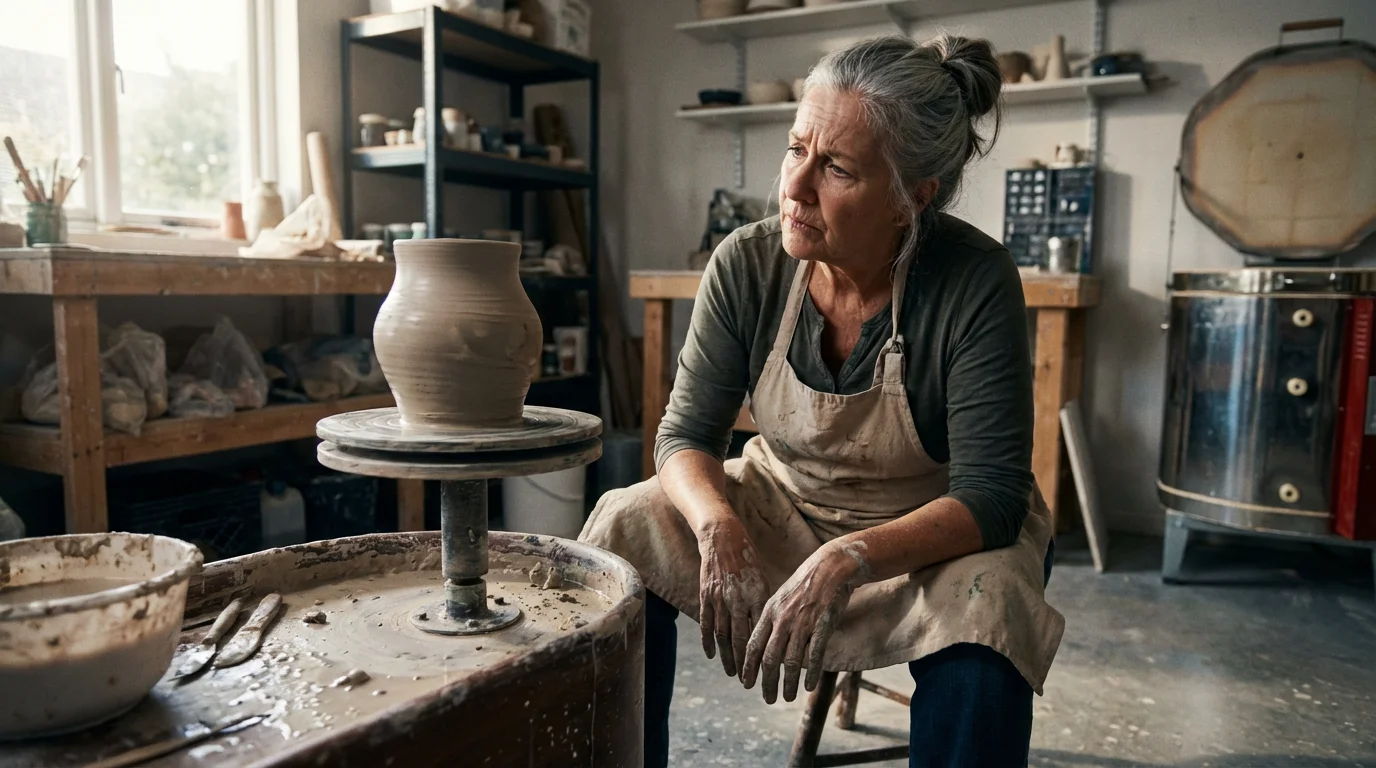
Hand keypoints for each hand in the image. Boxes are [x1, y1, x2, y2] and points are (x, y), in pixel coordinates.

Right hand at [696, 514, 769, 678]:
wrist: (722, 537)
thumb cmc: (748, 559)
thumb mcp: (763, 579)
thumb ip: (766, 603)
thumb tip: (775, 630)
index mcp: (757, 594)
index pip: (762, 630)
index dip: (765, 652)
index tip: (771, 672)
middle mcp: (738, 598)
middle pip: (741, 637)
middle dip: (746, 663)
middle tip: (750, 683)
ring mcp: (720, 597)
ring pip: (723, 634)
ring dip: (728, 657)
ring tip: (733, 674)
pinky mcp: (706, 595)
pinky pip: (706, 622)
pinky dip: (708, 641)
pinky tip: (712, 655)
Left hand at [741, 541, 865, 703]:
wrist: (830, 567)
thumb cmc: (805, 584)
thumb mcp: (781, 599)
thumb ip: (772, 622)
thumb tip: (764, 647)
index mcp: (769, 612)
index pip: (753, 646)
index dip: (749, 667)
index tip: (746, 683)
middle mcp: (782, 619)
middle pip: (770, 658)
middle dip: (767, 682)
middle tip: (768, 698)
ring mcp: (802, 623)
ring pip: (791, 661)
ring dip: (789, 683)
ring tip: (788, 696)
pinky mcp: (821, 626)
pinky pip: (813, 655)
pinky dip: (810, 673)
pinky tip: (808, 685)